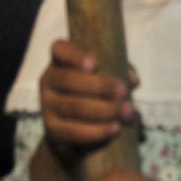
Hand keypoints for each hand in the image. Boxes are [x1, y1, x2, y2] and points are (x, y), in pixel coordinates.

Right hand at [40, 40, 137, 166]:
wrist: (77, 129)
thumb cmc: (96, 92)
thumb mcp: (105, 76)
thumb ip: (118, 71)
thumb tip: (133, 80)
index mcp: (60, 61)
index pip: (60, 49)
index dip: (75, 55)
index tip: (95, 64)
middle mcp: (49, 80)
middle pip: (68, 80)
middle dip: (99, 86)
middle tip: (123, 91)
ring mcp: (47, 105)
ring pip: (73, 106)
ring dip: (103, 109)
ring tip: (126, 112)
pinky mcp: (51, 129)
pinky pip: (73, 131)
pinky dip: (96, 131)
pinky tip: (114, 128)